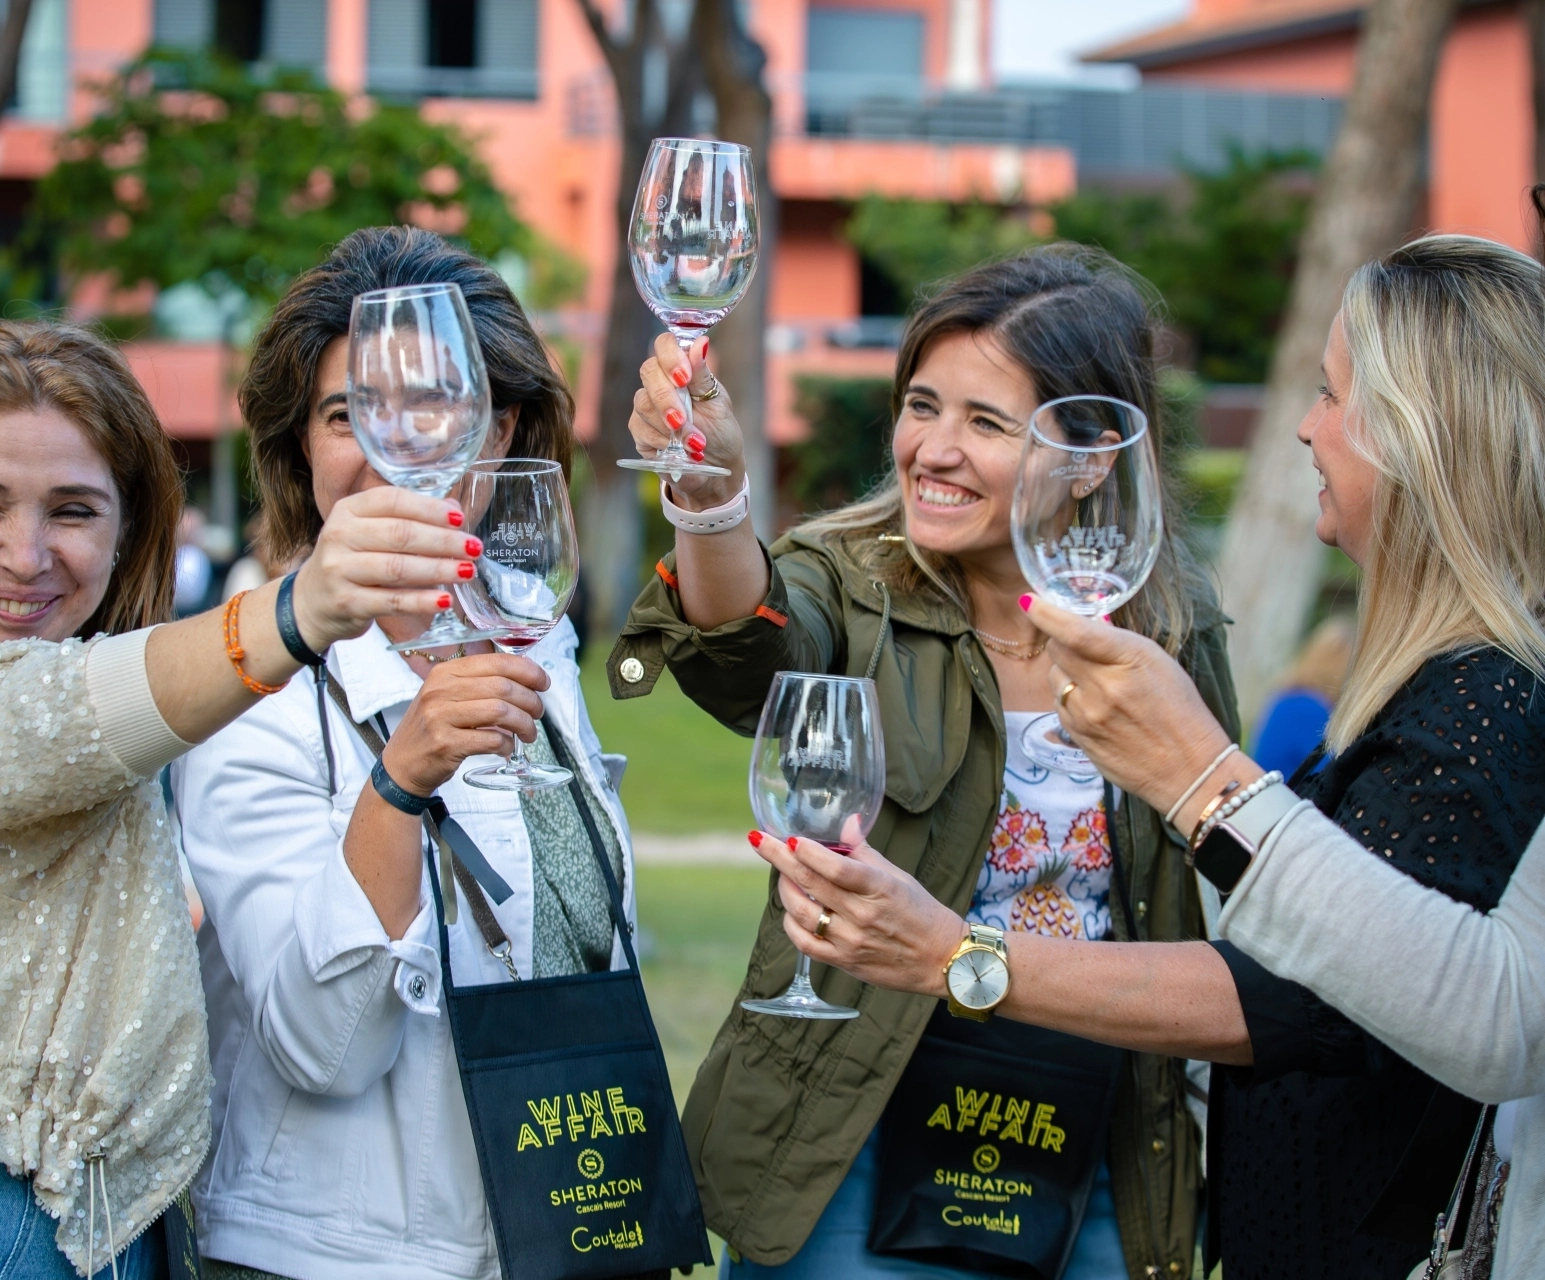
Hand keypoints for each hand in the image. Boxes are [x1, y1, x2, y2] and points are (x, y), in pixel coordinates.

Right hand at [291, 487, 477, 651]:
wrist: (311, 603)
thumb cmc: (352, 562)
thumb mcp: (370, 532)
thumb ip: (409, 519)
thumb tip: (454, 511)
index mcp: (349, 510)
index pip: (392, 500)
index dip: (429, 509)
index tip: (460, 519)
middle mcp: (340, 535)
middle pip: (399, 534)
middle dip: (443, 541)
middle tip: (473, 548)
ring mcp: (339, 569)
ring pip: (397, 567)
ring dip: (438, 569)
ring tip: (466, 571)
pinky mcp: (346, 602)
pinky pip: (391, 601)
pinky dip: (421, 601)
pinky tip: (445, 600)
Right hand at [380, 653, 549, 795]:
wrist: (402, 765)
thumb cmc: (432, 729)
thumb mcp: (447, 697)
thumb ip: (479, 684)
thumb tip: (526, 679)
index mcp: (445, 673)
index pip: (496, 662)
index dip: (528, 671)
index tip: (543, 683)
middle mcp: (440, 690)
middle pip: (503, 687)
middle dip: (530, 701)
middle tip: (537, 713)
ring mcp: (440, 716)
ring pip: (501, 712)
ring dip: (524, 724)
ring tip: (528, 734)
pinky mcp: (445, 744)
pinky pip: (491, 740)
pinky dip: (507, 744)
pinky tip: (507, 748)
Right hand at [629, 333, 745, 506]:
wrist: (716, 468)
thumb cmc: (720, 432)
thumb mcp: (718, 403)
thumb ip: (703, 376)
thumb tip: (700, 343)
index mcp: (682, 368)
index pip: (665, 344)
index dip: (670, 357)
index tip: (684, 378)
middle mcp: (661, 383)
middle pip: (649, 372)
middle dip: (667, 398)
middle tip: (684, 419)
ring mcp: (647, 406)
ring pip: (643, 402)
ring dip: (670, 426)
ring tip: (695, 444)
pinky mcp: (640, 431)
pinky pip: (640, 428)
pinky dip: (661, 440)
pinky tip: (678, 449)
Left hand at [751, 819, 962, 999]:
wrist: (942, 960)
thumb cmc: (923, 913)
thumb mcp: (898, 877)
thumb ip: (865, 852)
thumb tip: (847, 823)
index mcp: (880, 888)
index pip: (837, 867)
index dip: (808, 852)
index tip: (789, 837)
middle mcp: (862, 915)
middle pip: (811, 884)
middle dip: (779, 858)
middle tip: (758, 840)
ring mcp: (851, 941)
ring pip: (802, 913)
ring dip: (784, 890)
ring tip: (781, 873)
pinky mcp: (844, 961)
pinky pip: (805, 943)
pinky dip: (791, 924)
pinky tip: (790, 909)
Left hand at [1026, 596, 1233, 814]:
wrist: (1189, 769)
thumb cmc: (1181, 711)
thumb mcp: (1158, 663)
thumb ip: (1117, 643)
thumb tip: (1084, 623)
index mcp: (1129, 660)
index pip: (1076, 632)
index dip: (1047, 614)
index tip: (1029, 602)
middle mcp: (1103, 688)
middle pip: (1057, 650)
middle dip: (1064, 641)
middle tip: (1082, 645)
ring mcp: (1086, 716)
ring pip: (1055, 678)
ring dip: (1067, 672)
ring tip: (1098, 682)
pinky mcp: (1077, 737)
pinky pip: (1060, 705)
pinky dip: (1071, 699)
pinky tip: (1096, 706)